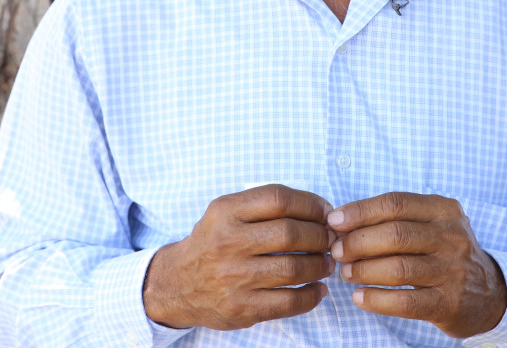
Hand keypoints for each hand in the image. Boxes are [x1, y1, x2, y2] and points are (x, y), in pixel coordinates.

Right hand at [143, 184, 336, 329]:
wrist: (176, 284)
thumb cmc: (212, 243)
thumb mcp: (225, 212)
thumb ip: (263, 206)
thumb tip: (320, 210)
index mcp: (225, 212)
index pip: (279, 199)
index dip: (311, 204)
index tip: (326, 212)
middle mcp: (227, 242)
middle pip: (290, 234)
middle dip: (320, 236)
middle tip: (330, 240)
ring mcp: (233, 277)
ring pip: (293, 268)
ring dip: (320, 265)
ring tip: (326, 263)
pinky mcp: (240, 307)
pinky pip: (288, 302)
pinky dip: (311, 295)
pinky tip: (317, 289)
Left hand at [328, 192, 506, 337]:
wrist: (490, 293)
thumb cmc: (446, 253)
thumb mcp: (432, 225)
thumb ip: (396, 220)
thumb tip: (342, 223)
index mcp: (444, 210)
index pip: (396, 203)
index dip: (361, 211)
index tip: (334, 221)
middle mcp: (452, 237)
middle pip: (395, 234)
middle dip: (357, 242)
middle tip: (337, 251)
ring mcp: (453, 271)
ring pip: (398, 268)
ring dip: (363, 270)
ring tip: (346, 273)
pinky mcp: (449, 303)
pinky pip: (406, 301)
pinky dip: (376, 300)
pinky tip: (359, 297)